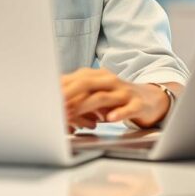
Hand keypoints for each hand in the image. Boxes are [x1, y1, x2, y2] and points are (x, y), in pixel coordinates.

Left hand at [60, 68, 174, 129]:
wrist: (150, 99)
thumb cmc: (117, 98)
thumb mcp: (97, 94)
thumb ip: (78, 96)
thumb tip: (53, 102)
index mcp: (97, 76)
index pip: (74, 79)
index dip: (59, 88)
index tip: (44, 97)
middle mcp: (109, 81)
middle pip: (85, 83)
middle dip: (67, 94)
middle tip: (53, 105)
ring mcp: (123, 92)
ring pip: (102, 97)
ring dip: (84, 106)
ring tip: (71, 115)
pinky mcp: (137, 104)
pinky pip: (127, 108)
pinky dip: (118, 113)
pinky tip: (109, 119)